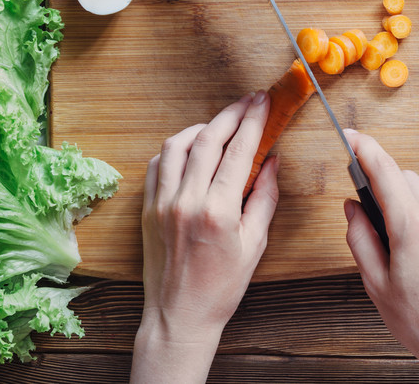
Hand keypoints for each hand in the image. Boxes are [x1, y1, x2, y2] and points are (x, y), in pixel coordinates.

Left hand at [131, 91, 277, 383]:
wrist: (179, 316)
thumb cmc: (221, 288)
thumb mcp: (254, 244)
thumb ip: (264, 198)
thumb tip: (271, 161)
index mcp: (218, 211)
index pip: (238, 151)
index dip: (253, 121)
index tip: (263, 103)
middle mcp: (186, 201)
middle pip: (208, 139)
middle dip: (231, 114)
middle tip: (248, 102)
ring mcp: (162, 203)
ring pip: (177, 145)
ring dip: (201, 127)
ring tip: (220, 124)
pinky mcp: (146, 209)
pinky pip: (157, 164)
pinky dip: (174, 148)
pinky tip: (189, 148)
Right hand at [342, 129, 418, 383]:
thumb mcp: (377, 285)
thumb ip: (360, 239)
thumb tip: (353, 209)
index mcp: (413, 226)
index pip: (384, 170)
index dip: (363, 148)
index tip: (349, 136)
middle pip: (406, 180)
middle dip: (384, 187)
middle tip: (367, 216)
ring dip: (406, 211)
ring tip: (397, 254)